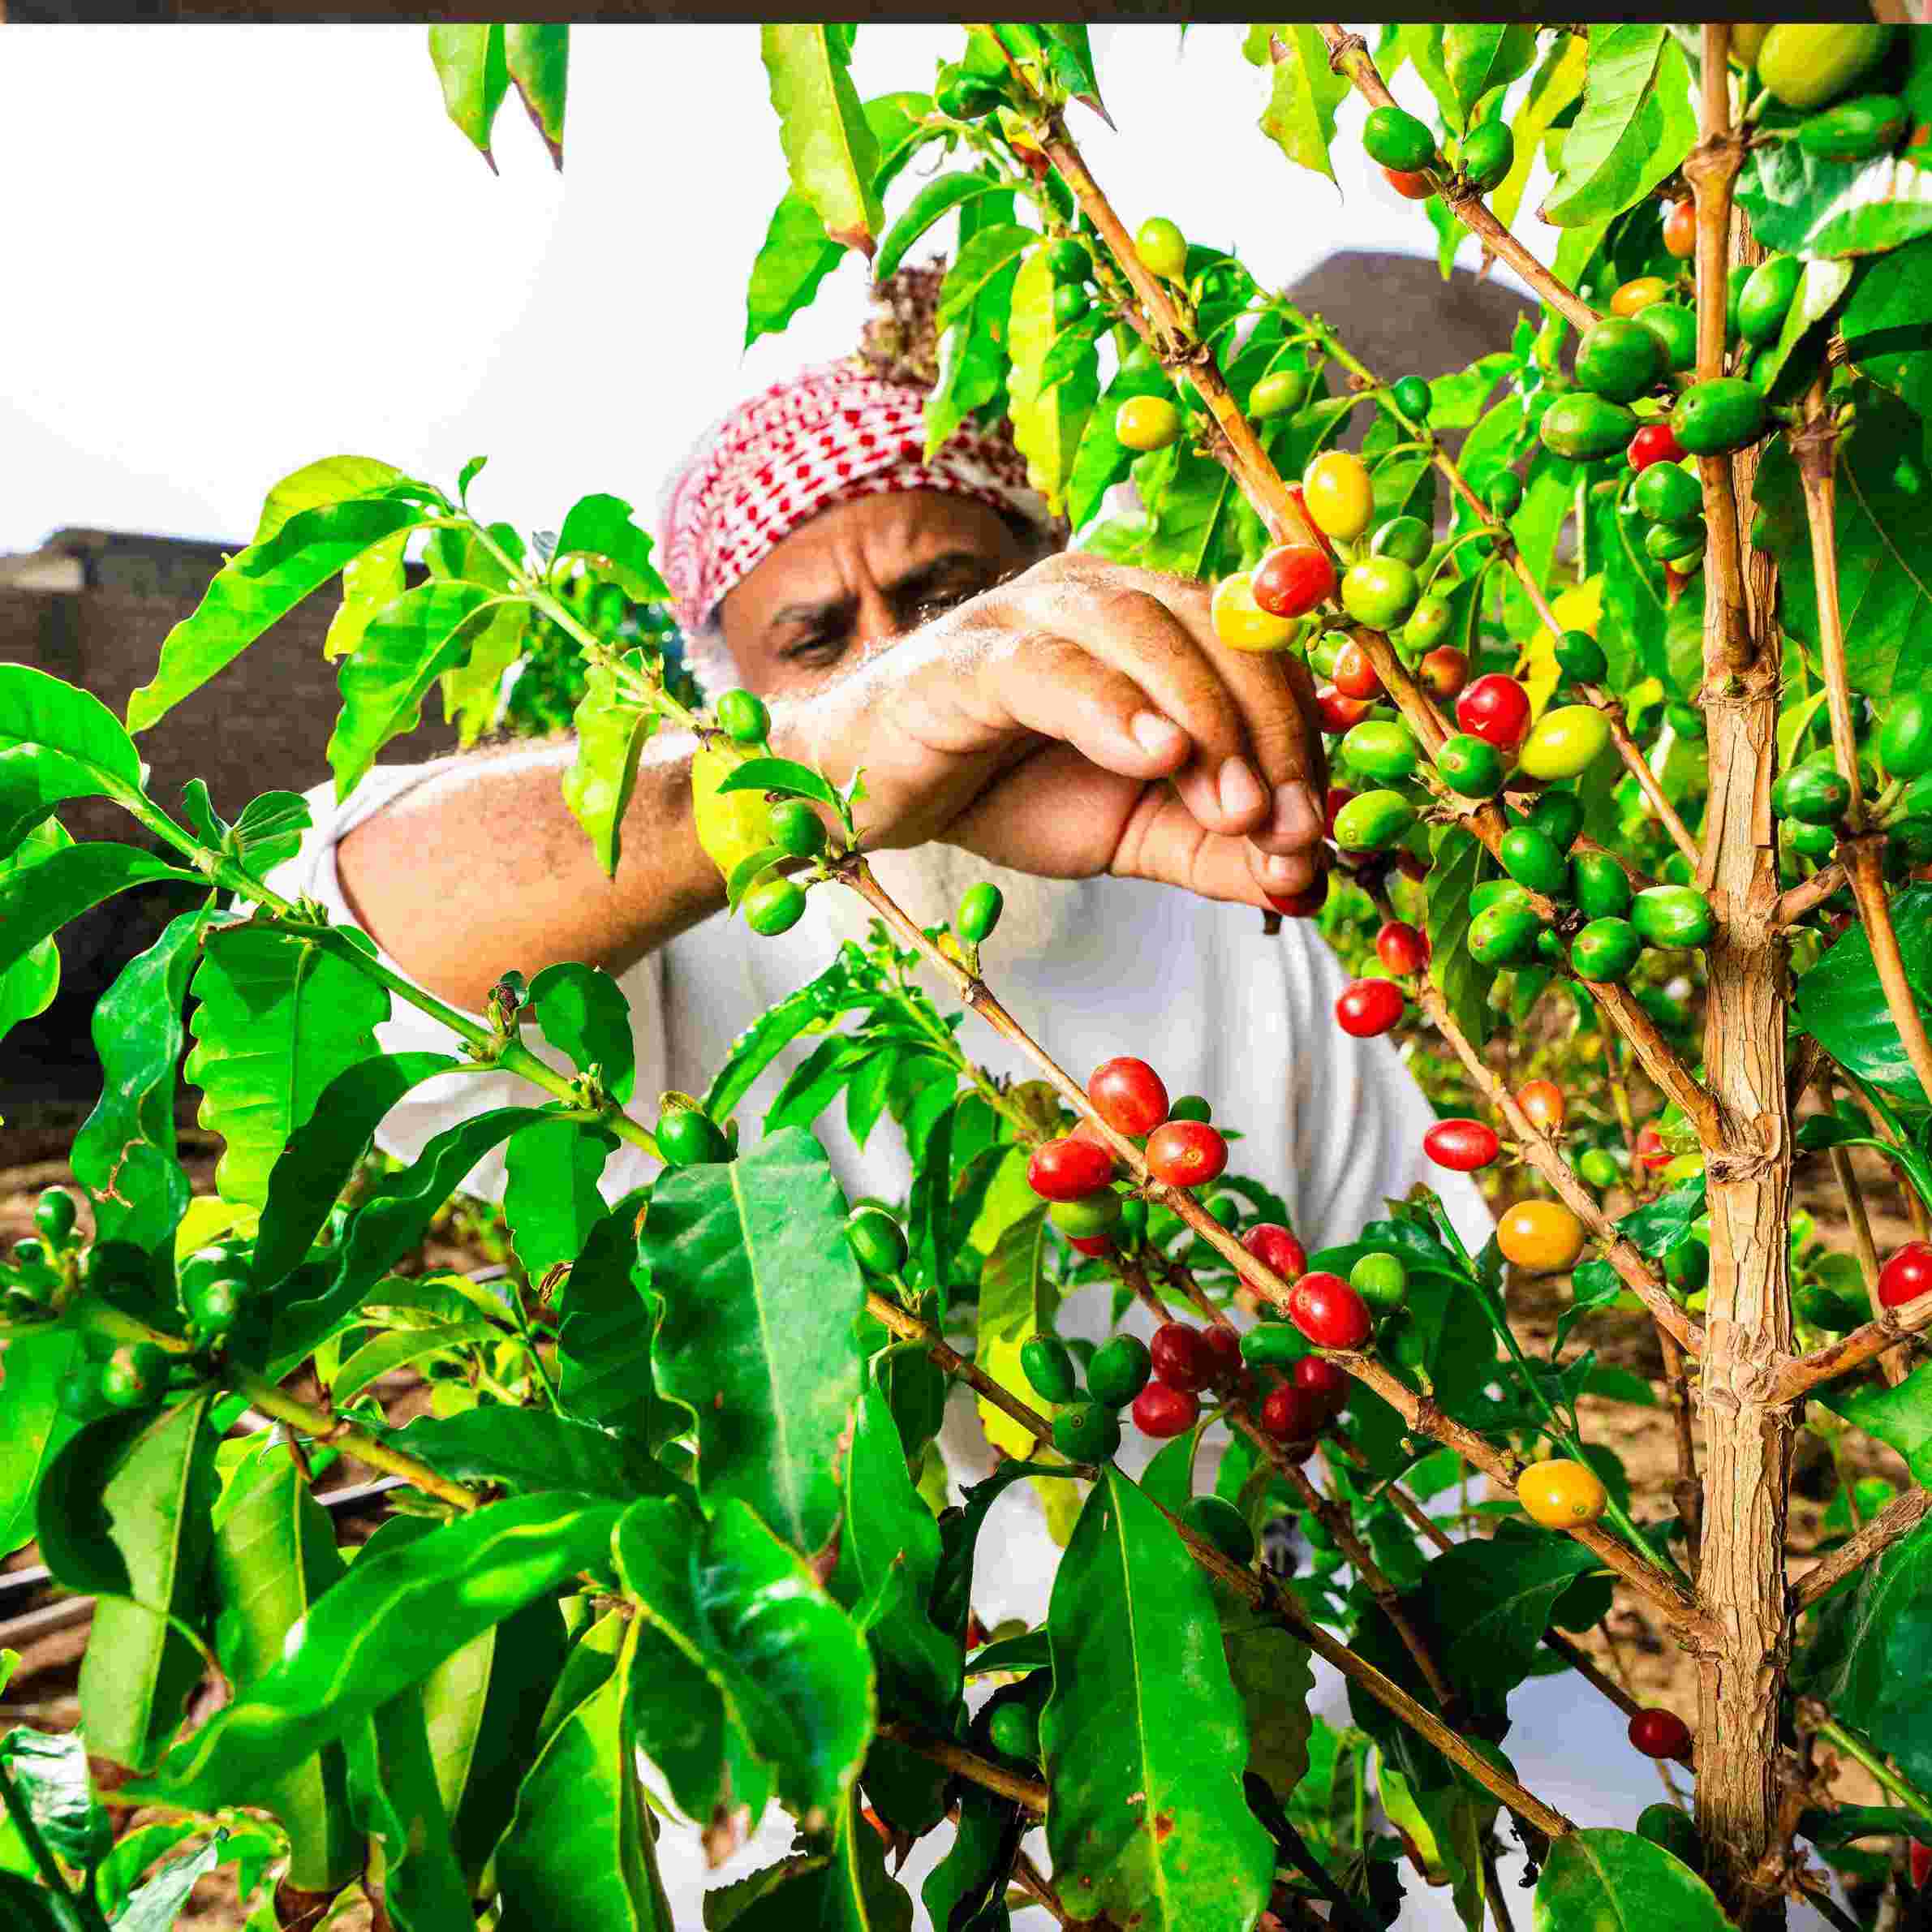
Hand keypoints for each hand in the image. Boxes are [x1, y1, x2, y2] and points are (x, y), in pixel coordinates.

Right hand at [779, 552, 1328, 904]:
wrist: (868, 795)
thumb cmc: (1001, 792)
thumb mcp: (1133, 834)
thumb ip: (1218, 850)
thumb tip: (1310, 876)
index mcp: (1153, 623)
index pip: (1255, 653)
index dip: (1300, 731)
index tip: (1314, 824)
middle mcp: (1100, 594)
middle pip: (1216, 631)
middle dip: (1266, 729)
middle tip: (1283, 821)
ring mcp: (1028, 614)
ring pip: (1144, 633)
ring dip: (1204, 721)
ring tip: (1234, 806)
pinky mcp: (967, 656)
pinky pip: (1050, 667)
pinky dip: (1111, 708)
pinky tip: (1154, 756)